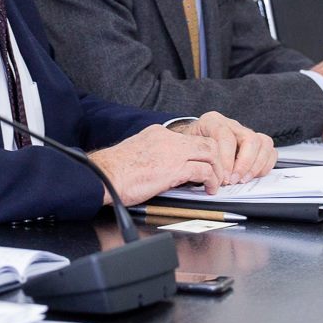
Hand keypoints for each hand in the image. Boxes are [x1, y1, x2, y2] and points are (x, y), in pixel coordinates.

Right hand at [88, 124, 226, 205]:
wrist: (106, 174)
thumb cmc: (114, 170)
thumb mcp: (136, 153)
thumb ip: (151, 154)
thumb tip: (159, 167)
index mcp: (157, 133)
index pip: (187, 138)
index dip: (198, 153)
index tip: (200, 164)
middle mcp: (167, 138)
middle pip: (205, 141)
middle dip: (215, 158)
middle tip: (215, 173)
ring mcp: (173, 151)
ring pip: (210, 153)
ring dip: (217, 169)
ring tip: (215, 182)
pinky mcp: (175, 168)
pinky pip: (204, 171)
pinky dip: (211, 181)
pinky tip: (208, 189)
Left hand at [174, 111, 275, 184]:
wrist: (192, 143)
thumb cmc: (190, 147)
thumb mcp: (188, 149)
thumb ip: (197, 157)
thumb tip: (206, 174)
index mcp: (212, 121)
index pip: (225, 136)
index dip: (226, 159)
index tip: (223, 177)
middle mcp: (231, 124)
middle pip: (249, 138)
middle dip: (243, 164)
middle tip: (233, 180)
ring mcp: (245, 132)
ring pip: (263, 143)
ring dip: (255, 166)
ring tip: (242, 180)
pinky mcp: (255, 142)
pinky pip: (269, 150)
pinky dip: (264, 165)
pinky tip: (252, 176)